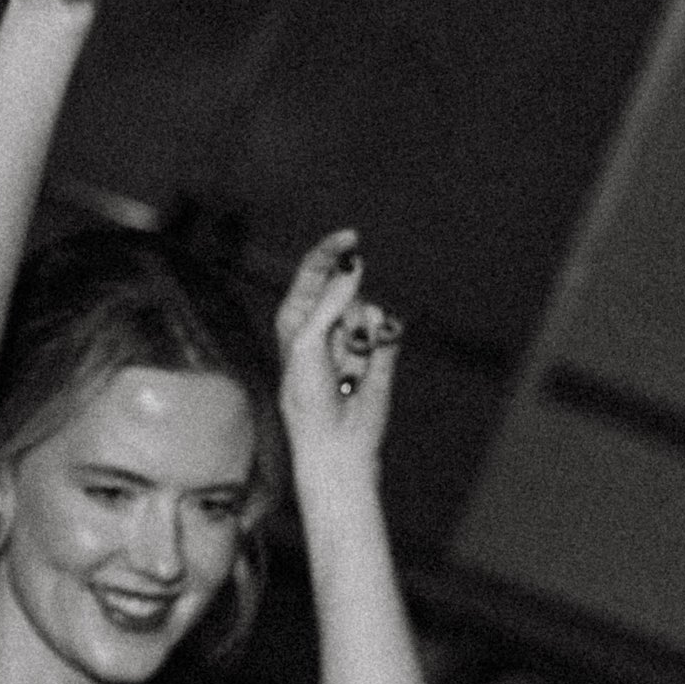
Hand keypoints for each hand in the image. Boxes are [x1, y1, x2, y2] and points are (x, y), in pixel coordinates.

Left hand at [275, 230, 400, 468]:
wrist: (337, 445)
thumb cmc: (308, 398)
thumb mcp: (308, 344)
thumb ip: (329, 302)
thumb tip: (354, 265)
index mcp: (296, 318)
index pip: (313, 271)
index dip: (330, 252)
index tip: (351, 238)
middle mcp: (325, 323)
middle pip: (346, 290)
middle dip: (346, 312)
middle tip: (339, 347)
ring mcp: (354, 337)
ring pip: (368, 311)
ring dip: (360, 339)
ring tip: (348, 373)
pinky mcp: (381, 352)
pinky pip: (388, 330)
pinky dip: (381, 346)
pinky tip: (364, 375)